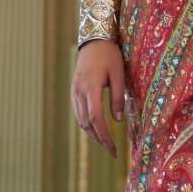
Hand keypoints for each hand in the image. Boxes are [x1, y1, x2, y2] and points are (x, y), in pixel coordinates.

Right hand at [71, 40, 124, 155]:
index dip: (104, 136)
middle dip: (99, 139)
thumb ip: (117, 97)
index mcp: (90, 88)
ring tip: (106, 143)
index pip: (96, 119)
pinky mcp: (74, 91)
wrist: (93, 40)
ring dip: (92, 133)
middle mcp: (79, 92)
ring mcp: (74, 92)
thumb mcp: (118, 74)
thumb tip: (118, 120)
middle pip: (87, 123)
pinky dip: (86, 124)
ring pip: (81, 120)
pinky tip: (96, 129)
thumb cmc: (109, 55)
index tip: (113, 149)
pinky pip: (78, 112)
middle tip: (112, 151)